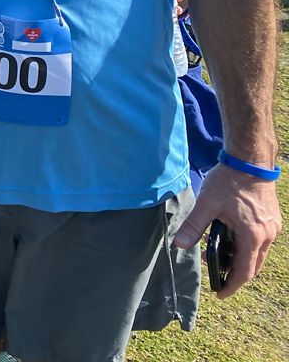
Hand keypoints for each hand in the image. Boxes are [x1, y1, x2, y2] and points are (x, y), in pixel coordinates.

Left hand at [173, 163, 281, 297]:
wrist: (250, 161)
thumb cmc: (229, 181)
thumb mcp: (207, 204)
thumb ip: (194, 226)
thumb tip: (180, 244)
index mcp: (253, 236)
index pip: (244, 271)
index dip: (232, 285)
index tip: (220, 293)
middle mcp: (268, 236)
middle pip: (253, 265)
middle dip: (235, 273)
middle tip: (217, 274)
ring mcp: (272, 228)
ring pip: (258, 254)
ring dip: (241, 259)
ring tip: (219, 254)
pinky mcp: (272, 219)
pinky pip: (262, 242)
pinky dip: (247, 246)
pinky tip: (230, 237)